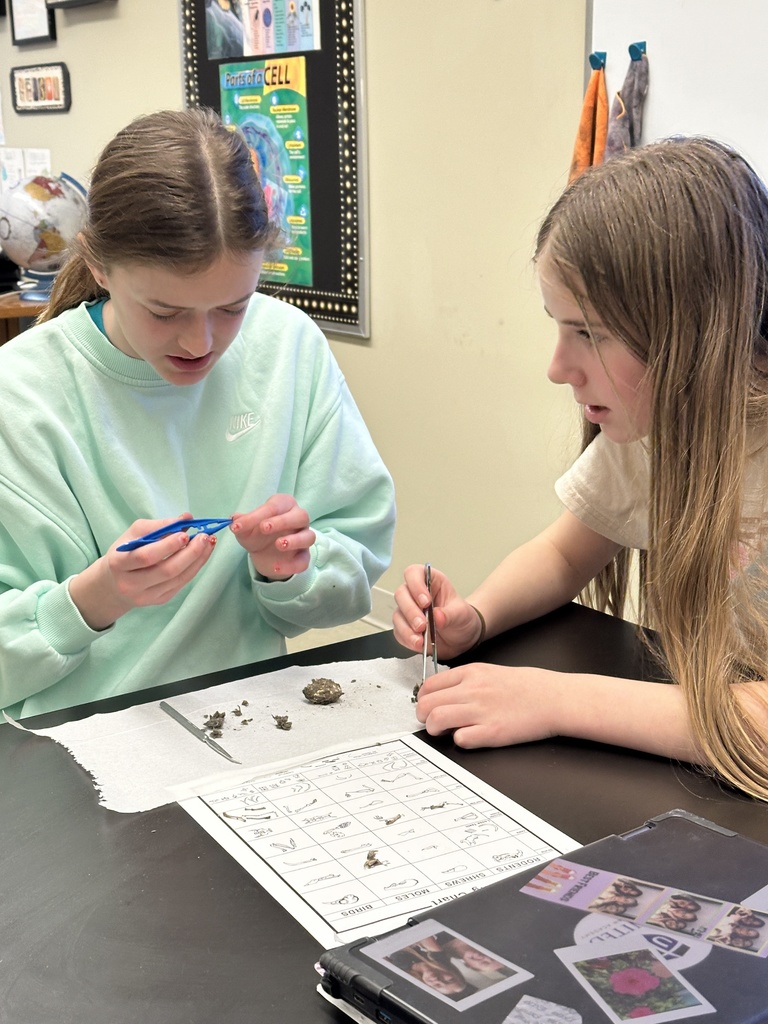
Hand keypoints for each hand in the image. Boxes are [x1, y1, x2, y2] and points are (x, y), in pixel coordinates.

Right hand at [70, 513, 217, 630]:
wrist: (113, 584)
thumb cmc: (125, 553)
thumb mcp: (133, 534)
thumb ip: (159, 525)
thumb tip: (187, 518)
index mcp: (119, 564)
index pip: (145, 557)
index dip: (167, 546)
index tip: (184, 534)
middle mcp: (131, 584)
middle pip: (166, 570)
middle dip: (189, 553)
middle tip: (204, 537)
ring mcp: (146, 596)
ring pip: (178, 579)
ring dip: (197, 560)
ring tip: (208, 543)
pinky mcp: (159, 601)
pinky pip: (181, 584)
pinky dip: (194, 568)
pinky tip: (202, 555)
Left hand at [230, 494, 315, 579]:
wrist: (264, 553)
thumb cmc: (258, 532)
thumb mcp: (246, 528)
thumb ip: (241, 523)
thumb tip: (234, 520)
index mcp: (284, 505)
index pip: (274, 506)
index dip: (257, 514)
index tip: (240, 525)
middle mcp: (298, 518)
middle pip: (301, 516)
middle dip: (282, 521)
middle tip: (264, 528)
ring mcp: (303, 537)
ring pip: (308, 537)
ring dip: (295, 540)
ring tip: (279, 544)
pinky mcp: (304, 556)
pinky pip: (304, 560)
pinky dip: (291, 565)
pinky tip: (276, 567)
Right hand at [393, 564, 482, 658]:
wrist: (462, 638)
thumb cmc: (461, 618)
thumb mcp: (462, 614)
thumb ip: (450, 614)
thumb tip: (438, 616)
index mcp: (430, 582)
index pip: (413, 573)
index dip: (416, 585)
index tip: (425, 601)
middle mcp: (415, 594)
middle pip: (401, 594)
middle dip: (410, 611)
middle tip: (422, 624)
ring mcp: (408, 611)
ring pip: (397, 614)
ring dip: (407, 628)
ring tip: (420, 639)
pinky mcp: (405, 628)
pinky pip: (398, 632)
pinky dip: (407, 639)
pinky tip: (417, 643)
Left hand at [415, 663, 561, 747]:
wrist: (554, 698)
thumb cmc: (527, 687)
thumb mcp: (491, 672)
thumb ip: (466, 682)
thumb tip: (443, 695)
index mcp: (471, 673)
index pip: (429, 685)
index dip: (423, 699)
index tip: (427, 706)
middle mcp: (472, 690)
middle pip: (427, 703)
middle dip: (423, 716)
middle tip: (430, 722)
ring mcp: (482, 711)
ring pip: (436, 719)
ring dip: (434, 729)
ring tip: (443, 731)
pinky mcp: (492, 732)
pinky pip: (460, 739)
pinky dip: (460, 740)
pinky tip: (469, 737)